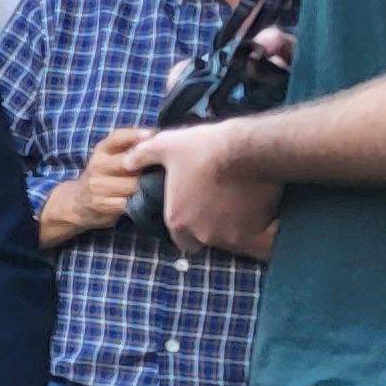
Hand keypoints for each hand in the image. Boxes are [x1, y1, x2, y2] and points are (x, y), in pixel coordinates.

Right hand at [40, 126, 153, 244]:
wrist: (78, 202)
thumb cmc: (106, 176)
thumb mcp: (111, 156)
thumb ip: (132, 147)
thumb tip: (163, 138)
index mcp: (102, 150)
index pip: (118, 137)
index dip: (136, 135)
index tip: (153, 135)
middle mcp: (98, 165)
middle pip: (129, 162)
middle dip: (149, 165)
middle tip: (168, 167)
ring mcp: (98, 185)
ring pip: (133, 185)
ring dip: (149, 187)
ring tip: (160, 186)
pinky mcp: (101, 204)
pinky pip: (129, 202)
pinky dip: (142, 202)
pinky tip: (148, 200)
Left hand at [130, 119, 280, 257]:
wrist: (249, 148)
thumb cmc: (203, 148)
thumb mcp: (165, 146)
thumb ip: (142, 156)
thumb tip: (128, 162)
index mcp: (178, 220)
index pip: (179, 239)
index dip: (185, 226)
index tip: (193, 211)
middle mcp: (204, 233)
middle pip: (205, 238)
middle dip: (208, 225)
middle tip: (214, 202)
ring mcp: (232, 234)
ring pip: (228, 235)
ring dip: (230, 223)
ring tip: (234, 199)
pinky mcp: (257, 228)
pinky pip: (252, 229)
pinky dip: (251, 219)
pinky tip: (251, 199)